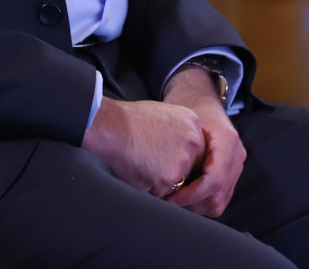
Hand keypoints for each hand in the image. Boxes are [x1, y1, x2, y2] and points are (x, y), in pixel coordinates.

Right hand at [81, 96, 206, 198]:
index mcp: (193, 124)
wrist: (110, 126)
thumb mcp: (164, 115)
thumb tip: (183, 150)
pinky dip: (150, 188)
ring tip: (143, 165)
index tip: (166, 159)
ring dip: (162, 182)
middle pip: (192, 169)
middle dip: (177, 174)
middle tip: (155, 165)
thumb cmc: (129, 120)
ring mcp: (182, 162)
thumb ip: (180, 132)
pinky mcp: (168, 179)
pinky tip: (138, 171)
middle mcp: (193, 143)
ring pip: (179, 184)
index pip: (198, 152)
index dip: (182, 160)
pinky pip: (163, 193)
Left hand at [161, 68, 245, 217]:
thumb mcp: (181, 122)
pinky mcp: (232, 173)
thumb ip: (178, 147)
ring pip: (220, 201)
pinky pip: (220, 198)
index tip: (170, 198)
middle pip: (218, 195)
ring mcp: (237, 165)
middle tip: (169, 203)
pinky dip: (201, 203)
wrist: (200, 98)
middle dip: (192, 204)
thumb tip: (163, 178)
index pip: (214, 180)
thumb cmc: (185, 108)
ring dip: (196, 206)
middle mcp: (237, 155)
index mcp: (227, 141)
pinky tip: (183, 196)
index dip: (191, 194)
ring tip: (174, 200)